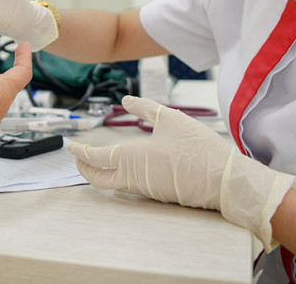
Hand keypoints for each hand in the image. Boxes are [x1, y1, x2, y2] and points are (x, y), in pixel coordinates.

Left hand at [67, 95, 295, 250]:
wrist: (224, 180)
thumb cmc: (197, 147)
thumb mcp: (170, 119)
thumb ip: (144, 109)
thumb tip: (125, 100)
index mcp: (130, 158)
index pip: (94, 158)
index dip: (80, 152)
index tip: (71, 146)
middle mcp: (133, 178)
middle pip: (98, 179)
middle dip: (84, 168)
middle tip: (79, 157)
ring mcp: (145, 190)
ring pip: (113, 185)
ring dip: (101, 173)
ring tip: (98, 160)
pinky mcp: (157, 195)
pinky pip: (129, 188)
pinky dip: (118, 178)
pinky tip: (124, 167)